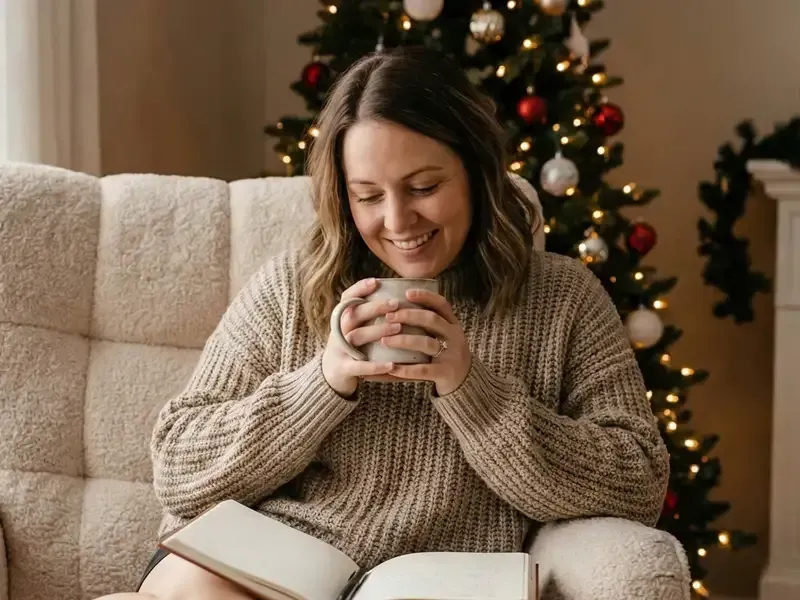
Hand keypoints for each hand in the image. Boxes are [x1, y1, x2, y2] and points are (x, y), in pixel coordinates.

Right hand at [322, 278, 400, 397]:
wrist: (330, 375)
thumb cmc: (351, 346)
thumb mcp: (353, 328)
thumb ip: (367, 315)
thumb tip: (398, 297)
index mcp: (342, 319)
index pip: (347, 299)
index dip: (360, 289)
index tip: (376, 282)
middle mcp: (338, 331)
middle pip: (354, 314)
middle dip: (375, 307)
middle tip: (396, 303)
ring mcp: (339, 350)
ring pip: (357, 336)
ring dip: (378, 331)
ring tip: (398, 328)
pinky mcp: (343, 369)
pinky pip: (359, 367)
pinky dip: (375, 366)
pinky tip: (392, 364)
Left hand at [382, 288, 470, 395]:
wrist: (465, 382)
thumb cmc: (444, 355)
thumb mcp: (441, 337)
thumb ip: (424, 326)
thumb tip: (391, 313)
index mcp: (452, 324)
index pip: (441, 304)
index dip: (425, 296)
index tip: (406, 293)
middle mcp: (454, 336)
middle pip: (432, 320)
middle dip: (408, 315)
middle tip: (388, 317)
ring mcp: (452, 355)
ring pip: (426, 343)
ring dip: (403, 340)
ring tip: (384, 340)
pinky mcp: (446, 373)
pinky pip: (424, 370)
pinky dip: (406, 369)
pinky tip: (391, 367)